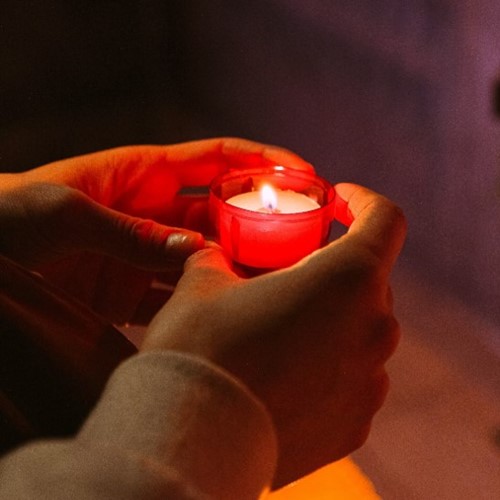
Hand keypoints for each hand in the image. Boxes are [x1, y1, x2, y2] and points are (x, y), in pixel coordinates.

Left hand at [0, 138, 311, 322]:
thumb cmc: (9, 214)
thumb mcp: (66, 212)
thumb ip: (131, 232)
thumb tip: (196, 250)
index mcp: (145, 174)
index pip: (218, 159)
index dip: (263, 160)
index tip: (304, 173)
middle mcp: (155, 211)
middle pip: (224, 211)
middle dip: (263, 220)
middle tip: (303, 238)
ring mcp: (147, 252)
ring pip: (207, 255)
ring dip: (239, 266)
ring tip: (277, 280)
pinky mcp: (133, 289)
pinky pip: (178, 292)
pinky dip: (202, 300)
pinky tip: (228, 310)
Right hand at [142, 183, 406, 486]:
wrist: (190, 438)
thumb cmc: (200, 347)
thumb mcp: (203, 281)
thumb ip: (220, 256)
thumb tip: (217, 253)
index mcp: (347, 279)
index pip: (384, 220)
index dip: (364, 202)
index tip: (339, 202)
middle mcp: (375, 329)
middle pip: (368, 279)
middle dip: (333, 268)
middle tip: (292, 272)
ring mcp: (371, 381)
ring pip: (360, 330)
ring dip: (330, 320)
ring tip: (283, 329)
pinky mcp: (356, 423)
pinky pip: (351, 378)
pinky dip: (328, 366)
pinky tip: (285, 376)